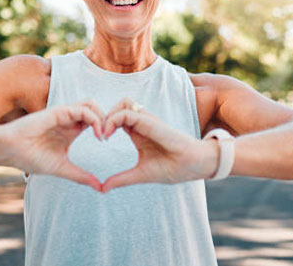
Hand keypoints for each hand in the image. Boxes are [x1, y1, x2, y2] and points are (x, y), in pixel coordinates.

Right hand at [2, 101, 105, 191]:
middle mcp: (69, 120)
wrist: (10, 150)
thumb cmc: (30, 157)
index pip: (95, 121)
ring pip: (92, 104)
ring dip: (103, 117)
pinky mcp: (59, 111)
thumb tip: (100, 188)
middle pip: (96, 110)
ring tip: (104, 135)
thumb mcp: (62, 168)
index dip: (106, 129)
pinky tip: (97, 135)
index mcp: (71, 130)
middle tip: (110, 137)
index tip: (109, 145)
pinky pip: (83, 109)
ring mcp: (64, 114)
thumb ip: (81, 176)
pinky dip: (95, 120)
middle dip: (108, 120)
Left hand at [101, 98, 218, 191]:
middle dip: (104, 116)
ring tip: (103, 133)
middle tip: (98, 134)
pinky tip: (108, 134)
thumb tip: (102, 188)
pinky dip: (114, 119)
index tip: (99, 140)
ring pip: (123, 103)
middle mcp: (142, 123)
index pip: (117, 117)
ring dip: (109, 114)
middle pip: (118, 106)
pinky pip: (128, 112)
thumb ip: (122, 179)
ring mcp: (147, 121)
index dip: (105, 124)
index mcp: (138, 132)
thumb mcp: (140, 174)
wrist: (194, 166)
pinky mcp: (151, 122)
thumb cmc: (172, 168)